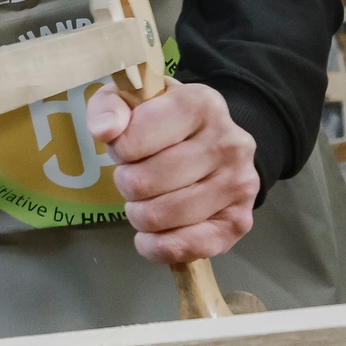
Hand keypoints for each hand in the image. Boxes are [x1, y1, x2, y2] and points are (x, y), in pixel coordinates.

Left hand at [86, 77, 257, 264]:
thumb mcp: (130, 99)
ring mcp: (239, 183)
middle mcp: (229, 142)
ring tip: (148, 199)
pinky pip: (189, 246)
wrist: (210, 141)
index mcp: (201, 104)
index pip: (132, 140)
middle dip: (127, 184)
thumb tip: (105, 131)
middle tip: (136, 177)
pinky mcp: (240, 221)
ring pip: (160, 216)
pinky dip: (159, 247)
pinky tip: (152, 236)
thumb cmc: (162, 120)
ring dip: (140, 214)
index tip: (126, 148)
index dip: (118, 150)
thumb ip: (108, 106)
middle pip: (143, 183)